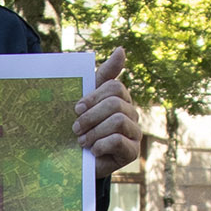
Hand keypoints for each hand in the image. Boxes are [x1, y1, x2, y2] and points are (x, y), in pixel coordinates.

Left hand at [75, 48, 139, 177]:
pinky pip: (119, 141)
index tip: (76, 108)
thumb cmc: (81, 127)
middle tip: (76, 128)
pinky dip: (101, 145)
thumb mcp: (87, 100)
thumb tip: (122, 49)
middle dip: (91, 116)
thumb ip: (104, 75)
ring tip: (82, 141)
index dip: (93, 97)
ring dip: (94, 131)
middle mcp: (131, 113)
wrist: (77, 161)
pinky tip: (93, 151)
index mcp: (121, 98)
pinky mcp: (132, 152)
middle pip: (115, 104)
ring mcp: (135, 133)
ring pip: (118, 121)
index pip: (114, 87)